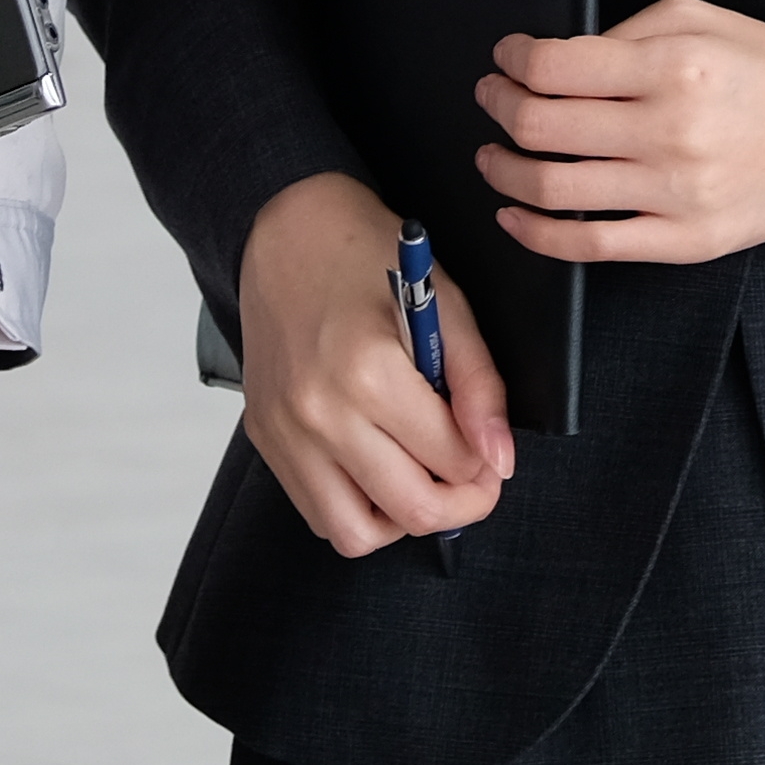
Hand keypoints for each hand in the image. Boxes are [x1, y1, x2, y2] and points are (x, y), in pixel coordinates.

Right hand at [236, 171, 511, 554]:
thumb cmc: (367, 258)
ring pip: (357, 534)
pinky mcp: (265, 439)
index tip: (490, 448)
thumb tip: (499, 457)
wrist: (285, 230)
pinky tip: (378, 468)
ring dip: (402, 518)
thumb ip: (478, 385)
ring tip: (421, 475)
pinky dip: (357, 509)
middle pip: (411, 510)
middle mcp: (318, 412)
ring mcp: (285, 432)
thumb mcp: (445, 305)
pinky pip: (318, 514)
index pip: (451, 460)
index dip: (487, 463)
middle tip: (473, 476)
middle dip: (460, 502)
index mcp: (368, 371)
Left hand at [476, 0, 764, 262]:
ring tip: (493, 154)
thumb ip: (625, 31)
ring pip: (551, 189)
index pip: (554, 66)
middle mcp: (673, 130)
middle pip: (540, 125)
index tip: (505, 59)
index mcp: (675, 64)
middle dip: (497, 107)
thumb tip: (551, 62)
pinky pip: (588, 246)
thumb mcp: (702, 18)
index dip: (511, 60)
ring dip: (502, 170)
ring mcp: (678, 193)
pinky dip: (534, 233)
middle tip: (490, 97)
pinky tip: (515, 213)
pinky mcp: (686, 241)